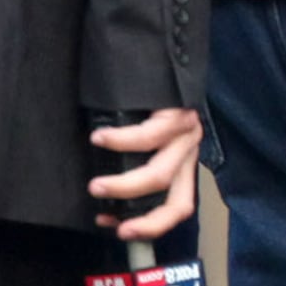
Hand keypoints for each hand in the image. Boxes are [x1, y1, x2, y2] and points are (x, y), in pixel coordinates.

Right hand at [89, 107, 201, 240]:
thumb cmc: (141, 102)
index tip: (119, 231)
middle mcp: (189, 154)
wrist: (158, 55)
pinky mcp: (180, 114)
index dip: (151, 226)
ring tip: (95, 185)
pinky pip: (149, 136)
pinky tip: (99, 139)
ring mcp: (188, 135)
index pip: (178, 207)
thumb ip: (130, 167)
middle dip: (141, 217)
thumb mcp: (141, 141)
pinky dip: (120, 142)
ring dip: (124, 186)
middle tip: (106, 216)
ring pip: (160, 175)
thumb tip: (106, 200)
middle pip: (177, 202)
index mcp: (181, 166)